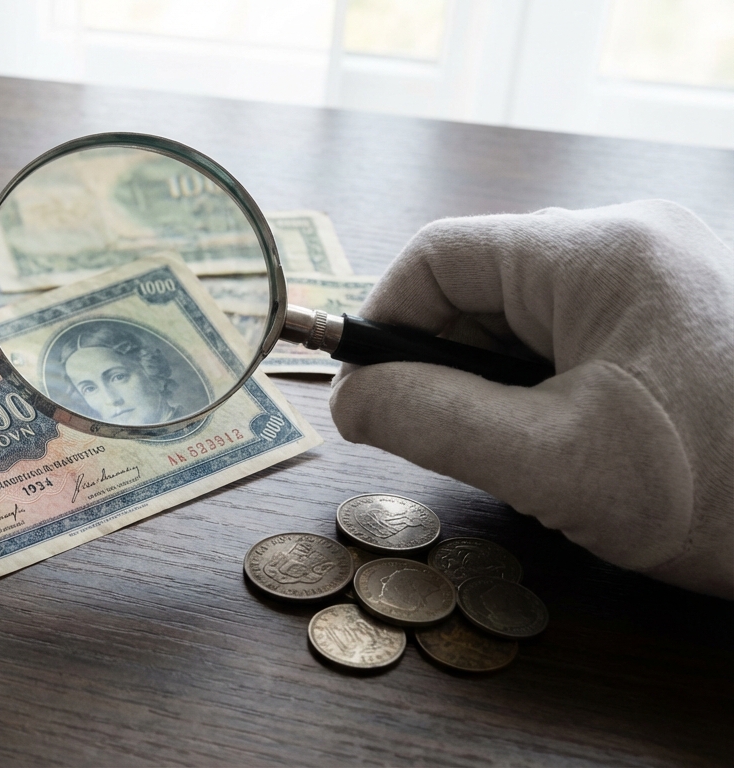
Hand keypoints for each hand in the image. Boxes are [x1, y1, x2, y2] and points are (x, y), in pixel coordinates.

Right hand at [329, 201, 733, 597]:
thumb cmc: (722, 494)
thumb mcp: (553, 467)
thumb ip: (431, 422)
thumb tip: (348, 399)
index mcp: (600, 252)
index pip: (438, 256)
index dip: (382, 325)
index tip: (365, 400)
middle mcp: (634, 238)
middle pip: (482, 282)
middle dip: (444, 361)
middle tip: (447, 440)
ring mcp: (666, 271)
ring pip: (524, 311)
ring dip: (494, 379)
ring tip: (523, 453)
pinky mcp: (684, 310)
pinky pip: (575, 330)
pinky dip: (544, 383)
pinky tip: (569, 440)